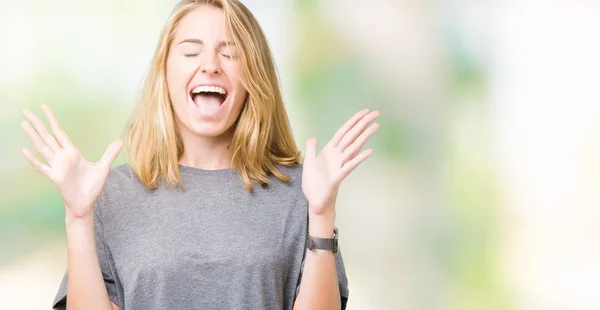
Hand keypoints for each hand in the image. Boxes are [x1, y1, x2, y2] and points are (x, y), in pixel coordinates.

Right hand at [20, 105, 122, 219]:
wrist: (86, 204)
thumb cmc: (92, 187)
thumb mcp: (104, 167)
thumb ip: (110, 154)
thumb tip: (120, 141)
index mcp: (72, 152)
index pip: (59, 132)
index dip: (52, 119)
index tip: (44, 107)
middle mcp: (62, 157)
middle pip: (47, 136)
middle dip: (37, 123)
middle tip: (26, 110)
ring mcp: (57, 167)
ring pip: (42, 148)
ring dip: (33, 136)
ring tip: (24, 123)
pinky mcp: (55, 178)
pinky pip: (42, 167)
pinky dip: (34, 160)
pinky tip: (25, 151)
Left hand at [302, 109, 379, 216]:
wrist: (314, 202)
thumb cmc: (314, 184)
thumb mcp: (309, 162)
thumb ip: (311, 149)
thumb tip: (312, 137)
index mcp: (330, 151)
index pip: (344, 132)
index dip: (353, 121)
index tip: (365, 111)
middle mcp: (337, 156)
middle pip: (352, 136)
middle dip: (363, 124)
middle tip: (377, 113)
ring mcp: (339, 166)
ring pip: (353, 148)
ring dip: (364, 137)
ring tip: (375, 126)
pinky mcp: (338, 177)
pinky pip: (349, 166)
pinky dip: (358, 159)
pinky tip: (369, 152)